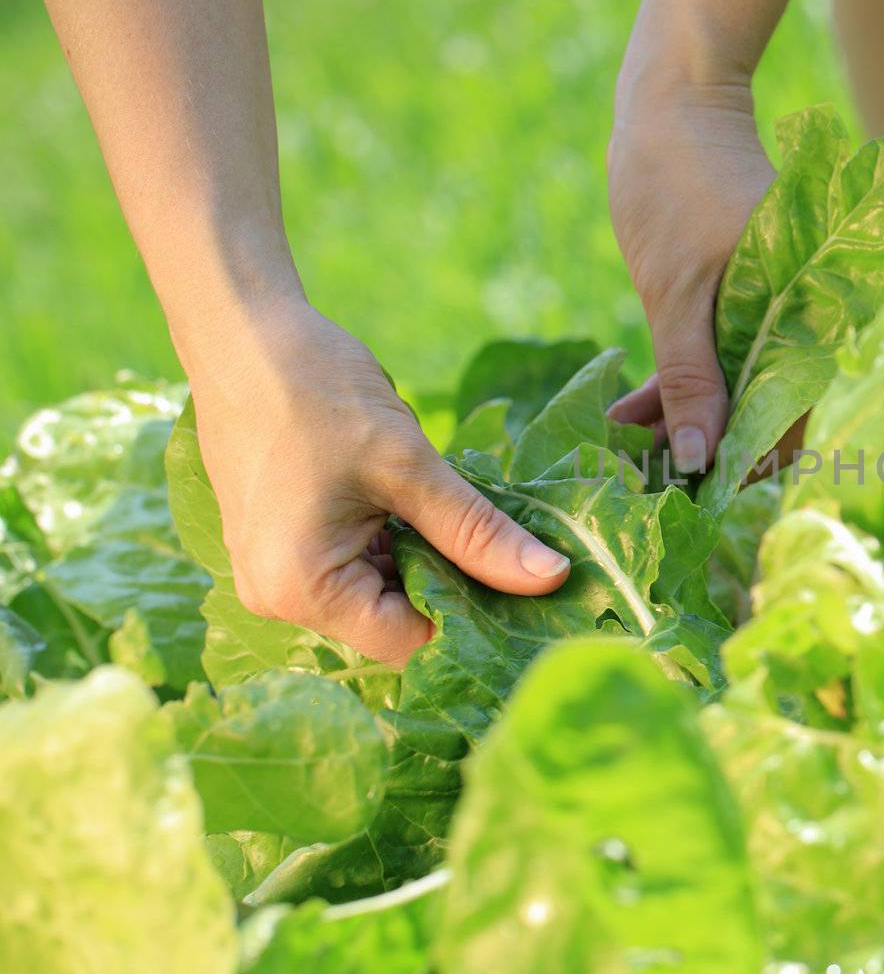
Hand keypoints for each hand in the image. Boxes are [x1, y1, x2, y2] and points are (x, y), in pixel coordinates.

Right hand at [184, 297, 570, 665]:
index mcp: (299, 589)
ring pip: (378, 594)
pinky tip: (419, 506)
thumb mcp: (410, 467)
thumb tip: (553, 579)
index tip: (523, 583)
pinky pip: (354, 566)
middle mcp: (276, 597)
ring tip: (460, 515)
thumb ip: (479, 533)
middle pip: (392, 622)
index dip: (470, 615)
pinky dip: (394, 544)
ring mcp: (273, 572)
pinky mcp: (281, 545)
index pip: (409, 640)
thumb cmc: (316, 391)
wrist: (241, 333)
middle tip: (506, 544)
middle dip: (450, 586)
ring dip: (424, 560)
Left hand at [606, 81, 773, 470]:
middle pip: (767, 412)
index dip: (751, 463)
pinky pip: (717, 362)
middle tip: (645, 484)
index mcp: (815, 317)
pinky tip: (630, 419)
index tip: (695, 498)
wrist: (674, 104)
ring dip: (684, 425)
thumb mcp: (678, 290)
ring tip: (625, 455)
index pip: (798, 418)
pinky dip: (677, 390)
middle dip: (709, 451)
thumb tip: (700, 460)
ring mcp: (773, 314)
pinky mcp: (742, 306)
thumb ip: (691, 376)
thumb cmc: (680, 183)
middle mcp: (805, 322)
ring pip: (735, 391)